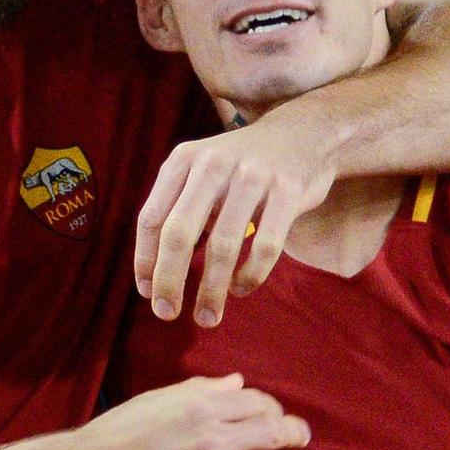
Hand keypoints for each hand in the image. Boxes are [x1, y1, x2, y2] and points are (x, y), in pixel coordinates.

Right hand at [68, 375, 320, 449]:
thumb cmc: (116, 435)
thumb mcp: (158, 400)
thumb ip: (201, 390)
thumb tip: (238, 383)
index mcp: (200, 407)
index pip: (257, 404)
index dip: (275, 410)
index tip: (278, 417)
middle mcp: (212, 440)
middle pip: (274, 434)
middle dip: (297, 435)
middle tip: (305, 440)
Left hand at [136, 122, 336, 326]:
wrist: (303, 133)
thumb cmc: (241, 167)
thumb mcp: (202, 172)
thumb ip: (178, 209)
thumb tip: (154, 274)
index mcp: (183, 160)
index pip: (151, 218)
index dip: (145, 261)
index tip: (148, 293)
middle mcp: (213, 163)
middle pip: (179, 234)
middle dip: (169, 281)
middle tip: (167, 313)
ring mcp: (253, 175)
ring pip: (223, 246)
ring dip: (211, 290)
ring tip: (207, 316)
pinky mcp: (288, 190)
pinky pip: (265, 247)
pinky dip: (249, 276)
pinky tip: (240, 289)